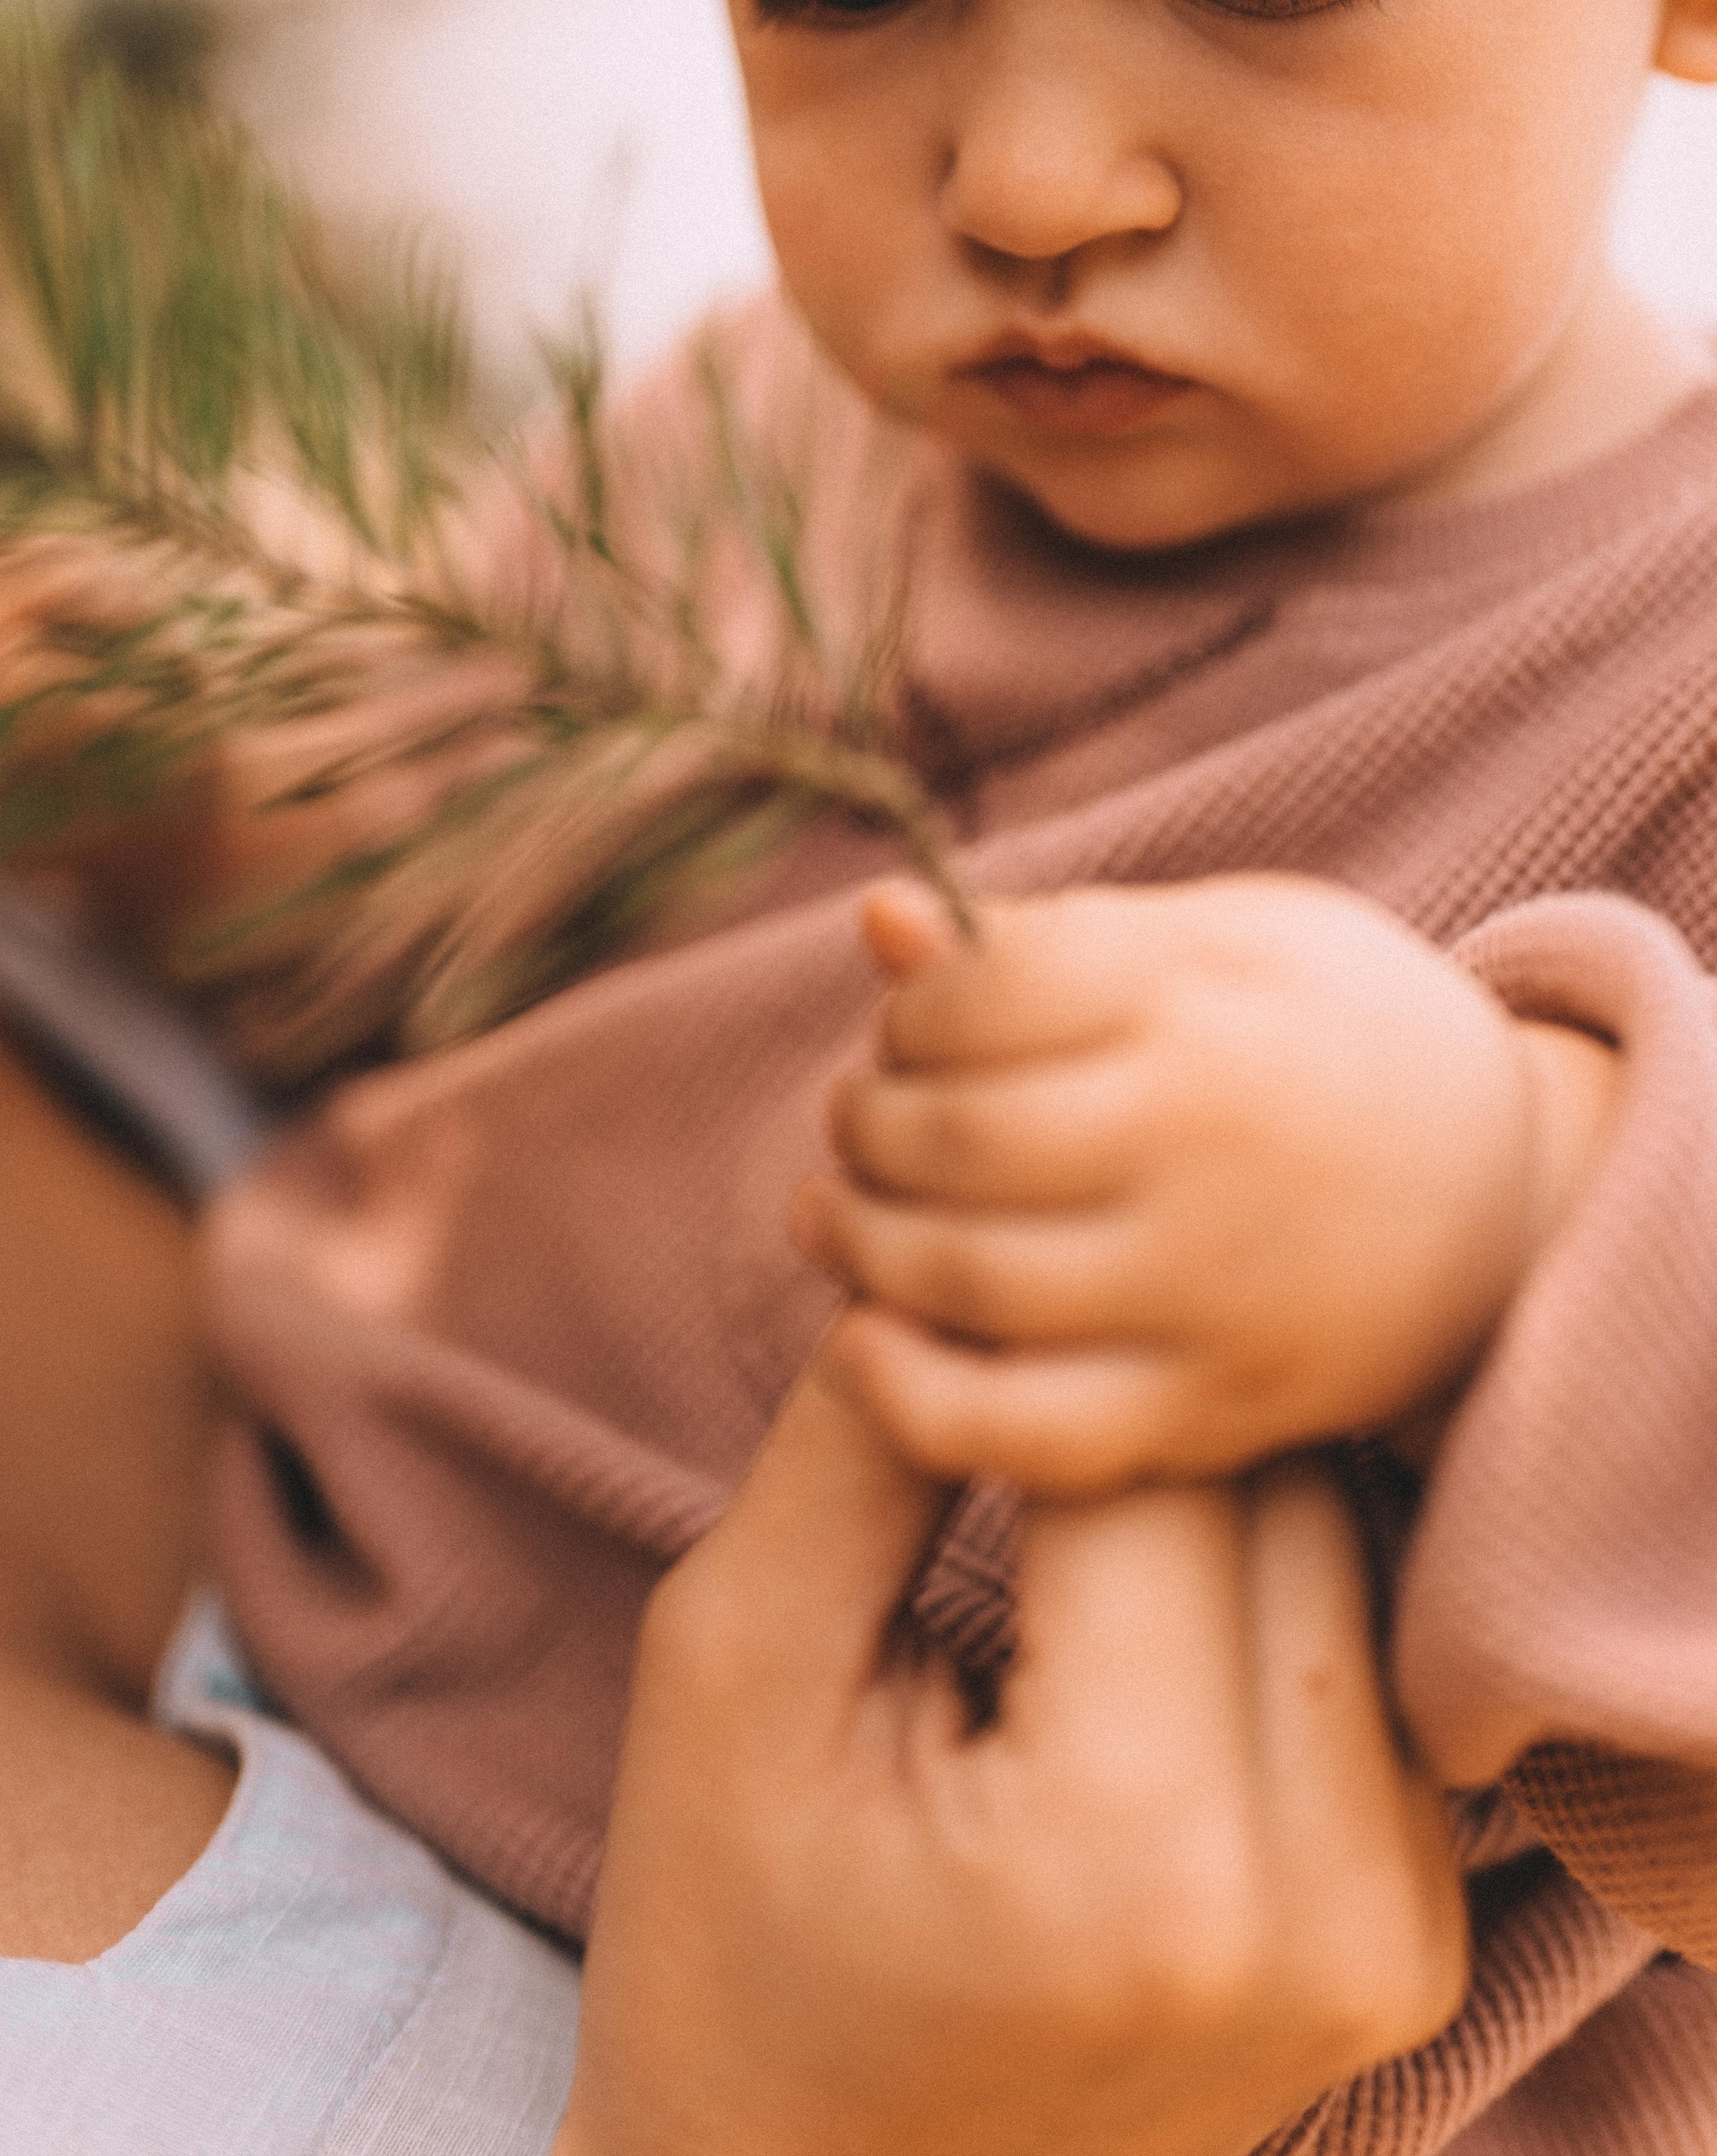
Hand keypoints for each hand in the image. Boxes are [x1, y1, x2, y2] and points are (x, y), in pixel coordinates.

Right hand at [554, 1340, 1466, 2155]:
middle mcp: (1320, 1903)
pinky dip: (1260, 1592)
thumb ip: (862, 1441)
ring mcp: (1393, 1936)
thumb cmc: (735, 1936)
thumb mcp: (737, 1664)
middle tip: (991, 1382)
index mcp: (1135, 1842)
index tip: (927, 1315)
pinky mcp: (1411, 1936)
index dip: (1029, 1349)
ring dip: (1206, 1489)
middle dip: (1128, 1411)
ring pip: (1345, 1553)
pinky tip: (1136, 1599)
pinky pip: (1362, 1659)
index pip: (1147, 1458)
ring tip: (1053, 1500)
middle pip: (1280, 1491)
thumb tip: (941, 1254)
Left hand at [795, 877, 1616, 1491]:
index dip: (907, 1014)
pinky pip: (1027, 1433)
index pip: (974, 999)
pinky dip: (913, 1397)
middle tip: (860, 1120)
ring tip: (838, 1214)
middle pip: (950, 1139)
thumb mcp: (1217, 942)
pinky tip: (866, 1344)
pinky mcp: (1216, 1408)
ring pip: (965, 1281)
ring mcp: (1213, 1287)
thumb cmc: (1328, 1034)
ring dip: (858, 1245)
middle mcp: (1208, 1142)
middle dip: (863, 1126)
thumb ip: (1042, 940)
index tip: (913, 1027)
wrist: (1509, 1191)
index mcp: (1205, 998)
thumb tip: (876, 915)